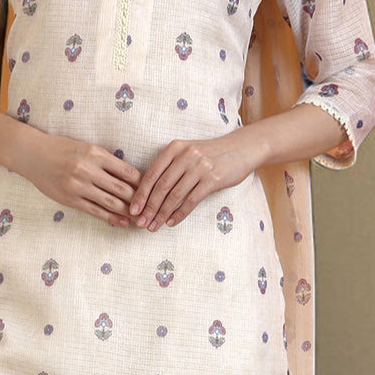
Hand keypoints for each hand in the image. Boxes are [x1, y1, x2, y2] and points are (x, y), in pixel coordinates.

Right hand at [15, 133, 142, 227]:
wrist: (33, 155)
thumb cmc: (61, 149)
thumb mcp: (86, 147)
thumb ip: (105, 160)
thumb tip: (129, 176)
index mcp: (95, 153)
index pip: (127, 171)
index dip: (142, 182)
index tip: (152, 189)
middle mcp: (88, 170)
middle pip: (122, 189)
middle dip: (139, 200)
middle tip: (152, 208)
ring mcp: (79, 186)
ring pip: (111, 203)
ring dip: (129, 212)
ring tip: (141, 218)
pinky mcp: (71, 199)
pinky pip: (96, 212)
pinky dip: (112, 219)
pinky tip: (123, 223)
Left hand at [129, 135, 254, 230]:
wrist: (242, 148)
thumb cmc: (211, 154)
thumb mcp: (188, 152)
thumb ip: (170, 167)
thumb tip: (149, 193)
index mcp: (174, 148)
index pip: (152, 174)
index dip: (141, 194)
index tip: (133, 210)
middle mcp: (185, 155)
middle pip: (161, 187)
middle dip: (149, 207)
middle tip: (140, 223)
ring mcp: (199, 167)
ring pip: (175, 195)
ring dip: (161, 214)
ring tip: (153, 226)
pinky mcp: (213, 179)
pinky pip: (191, 200)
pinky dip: (179, 213)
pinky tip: (171, 222)